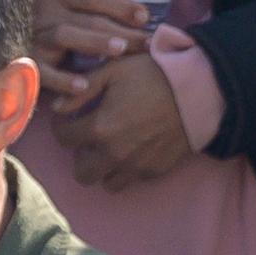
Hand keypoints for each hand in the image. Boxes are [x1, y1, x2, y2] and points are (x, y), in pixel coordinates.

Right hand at [31, 0, 154, 102]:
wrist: (5, 36)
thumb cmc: (49, 18)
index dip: (119, 4)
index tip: (144, 16)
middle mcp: (45, 11)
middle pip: (85, 18)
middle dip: (119, 29)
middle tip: (146, 41)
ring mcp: (34, 36)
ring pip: (65, 36)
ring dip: (94, 43)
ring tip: (121, 50)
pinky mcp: (26, 62)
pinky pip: (45, 70)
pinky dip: (63, 79)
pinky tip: (83, 86)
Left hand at [57, 54, 195, 188]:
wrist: (199, 91)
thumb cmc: (154, 75)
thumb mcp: (114, 71)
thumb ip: (81, 89)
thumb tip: (57, 108)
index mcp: (100, 127)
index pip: (63, 138)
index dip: (61, 127)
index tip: (69, 120)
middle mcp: (114, 153)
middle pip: (82, 172)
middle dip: (81, 156)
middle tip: (91, 139)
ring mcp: (135, 166)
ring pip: (106, 183)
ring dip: (104, 168)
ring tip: (111, 147)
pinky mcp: (155, 171)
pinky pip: (132, 180)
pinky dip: (127, 169)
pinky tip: (134, 149)